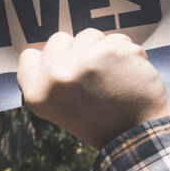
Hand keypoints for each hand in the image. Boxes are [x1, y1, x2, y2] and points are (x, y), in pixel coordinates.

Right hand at [18, 30, 169, 149]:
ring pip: (89, 35)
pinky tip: (130, 73)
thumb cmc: (102, 122)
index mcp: (37, 94)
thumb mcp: (60, 109)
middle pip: (59, 40)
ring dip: (102, 49)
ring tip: (113, 76)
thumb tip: (55, 50)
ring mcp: (83, 61)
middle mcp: (55, 76)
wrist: (139, 135)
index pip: (30, 56)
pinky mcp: (111, 51)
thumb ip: (51, 80)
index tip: (67, 71)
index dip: (50, 60)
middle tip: (94, 77)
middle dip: (77, 52)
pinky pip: (117, 38)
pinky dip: (127, 52)